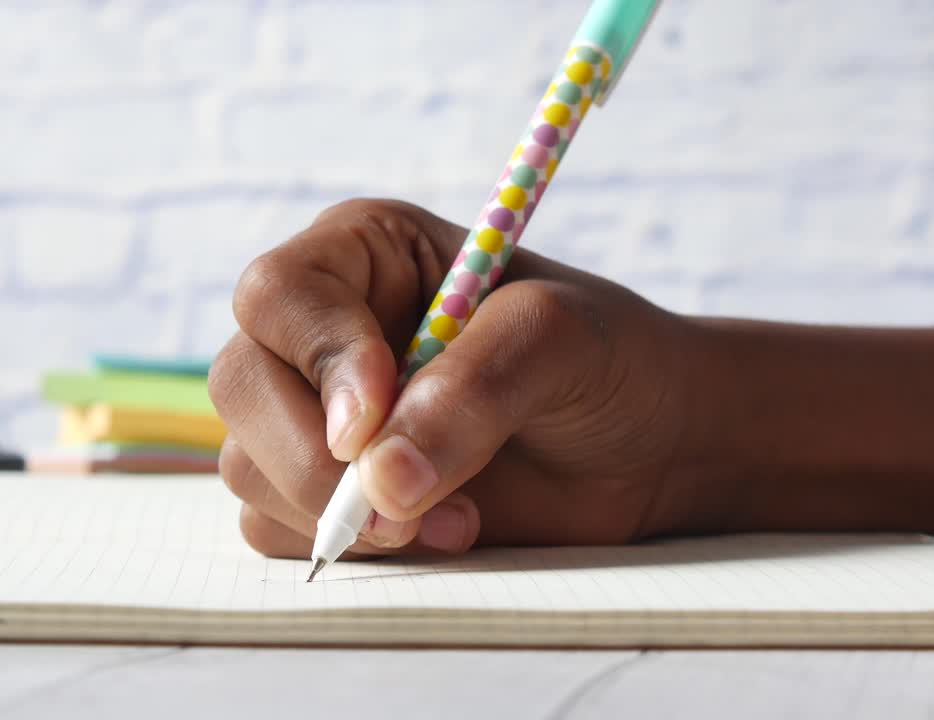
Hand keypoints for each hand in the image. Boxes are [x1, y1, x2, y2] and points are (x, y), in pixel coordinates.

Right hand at [210, 199, 713, 557]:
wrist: (652, 445)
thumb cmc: (612, 361)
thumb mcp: (560, 340)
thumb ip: (473, 390)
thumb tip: (379, 477)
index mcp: (368, 255)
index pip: (279, 293)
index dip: (317, 361)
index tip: (372, 428)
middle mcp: (330, 330)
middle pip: (243, 385)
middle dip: (315, 460)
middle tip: (409, 505)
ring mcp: (325, 415)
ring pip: (252, 466)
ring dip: (340, 512)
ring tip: (457, 517)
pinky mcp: (341, 489)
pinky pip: (281, 528)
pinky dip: (352, 546)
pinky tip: (444, 532)